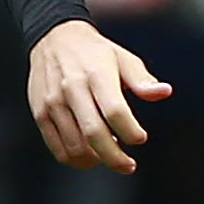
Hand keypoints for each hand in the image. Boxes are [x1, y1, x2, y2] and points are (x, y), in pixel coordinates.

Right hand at [28, 18, 171, 171]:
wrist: (54, 38)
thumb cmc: (94, 52)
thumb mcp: (123, 58)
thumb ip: (143, 80)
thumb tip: (164, 92)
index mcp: (96, 74)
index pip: (115, 111)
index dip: (130, 131)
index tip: (140, 138)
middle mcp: (72, 89)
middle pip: (94, 134)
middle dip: (115, 157)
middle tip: (128, 165)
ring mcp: (53, 103)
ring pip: (74, 146)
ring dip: (96, 159)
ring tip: (109, 154)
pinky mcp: (40, 113)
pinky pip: (57, 147)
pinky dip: (75, 158)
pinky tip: (89, 153)